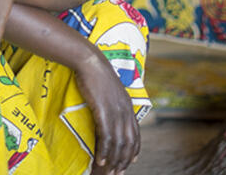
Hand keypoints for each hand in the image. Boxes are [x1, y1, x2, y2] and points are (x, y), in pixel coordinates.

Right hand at [76, 50, 140, 174]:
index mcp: (128, 106)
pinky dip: (105, 152)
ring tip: (109, 172)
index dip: (135, 150)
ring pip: (119, 143)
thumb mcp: (109, 91)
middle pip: (129, 143)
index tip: (131, 162)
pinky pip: (106, 137)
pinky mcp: (103, 112)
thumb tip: (110, 113)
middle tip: (118, 173)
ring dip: (114, 160)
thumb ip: (113, 103)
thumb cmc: (96, 74)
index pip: (136, 134)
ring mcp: (115, 111)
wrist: (90, 62)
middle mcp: (125, 111)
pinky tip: (100, 161)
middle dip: (124, 161)